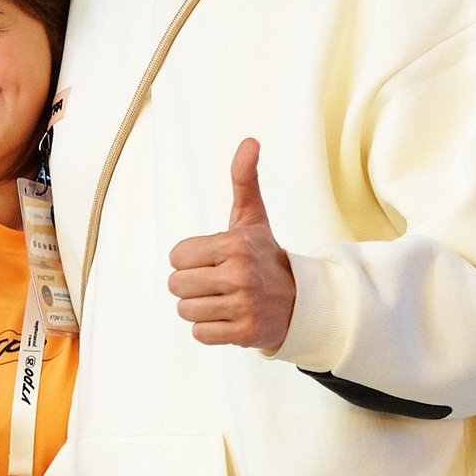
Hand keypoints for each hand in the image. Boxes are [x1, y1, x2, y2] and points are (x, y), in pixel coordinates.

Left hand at [167, 139, 295, 351]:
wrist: (300, 300)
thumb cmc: (264, 256)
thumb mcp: (252, 217)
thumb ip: (244, 179)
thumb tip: (250, 141)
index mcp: (234, 244)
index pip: (177, 256)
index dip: (190, 259)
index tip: (214, 259)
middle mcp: (238, 275)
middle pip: (176, 285)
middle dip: (192, 285)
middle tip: (218, 281)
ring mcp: (243, 306)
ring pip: (186, 311)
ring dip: (200, 308)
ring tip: (224, 299)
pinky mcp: (244, 333)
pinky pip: (200, 334)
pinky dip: (210, 329)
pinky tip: (230, 317)